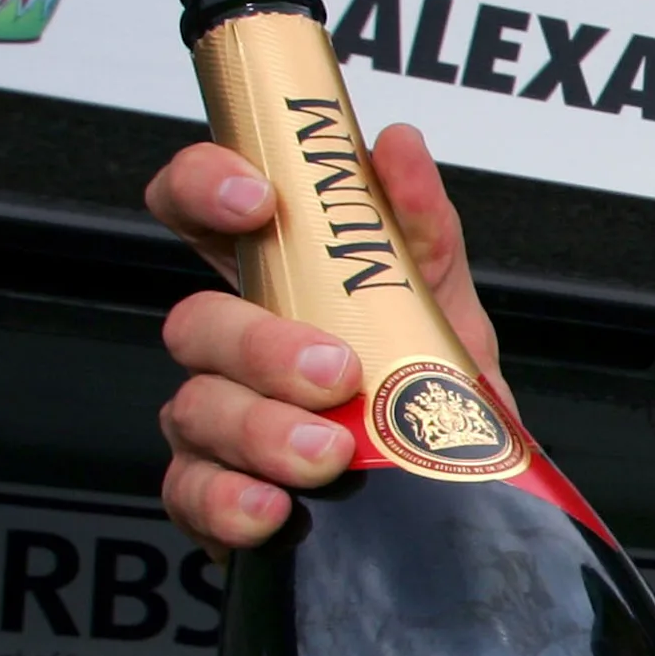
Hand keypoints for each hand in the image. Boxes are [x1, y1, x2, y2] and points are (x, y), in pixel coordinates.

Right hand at [146, 123, 511, 551]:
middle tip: (333, 369)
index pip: (199, 209)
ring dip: (261, 430)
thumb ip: (423, 230)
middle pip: (194, 322)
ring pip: (195, 410)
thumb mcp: (446, 310)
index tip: (255, 200)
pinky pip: (193, 495)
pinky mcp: (218, 498)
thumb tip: (398, 148)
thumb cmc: (433, 401)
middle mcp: (235, 352)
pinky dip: (229, 503)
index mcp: (278, 287)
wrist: (461, 505)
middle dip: (260, 344)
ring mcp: (219, 424)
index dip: (203, 187)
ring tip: (328, 453)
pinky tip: (274, 507)